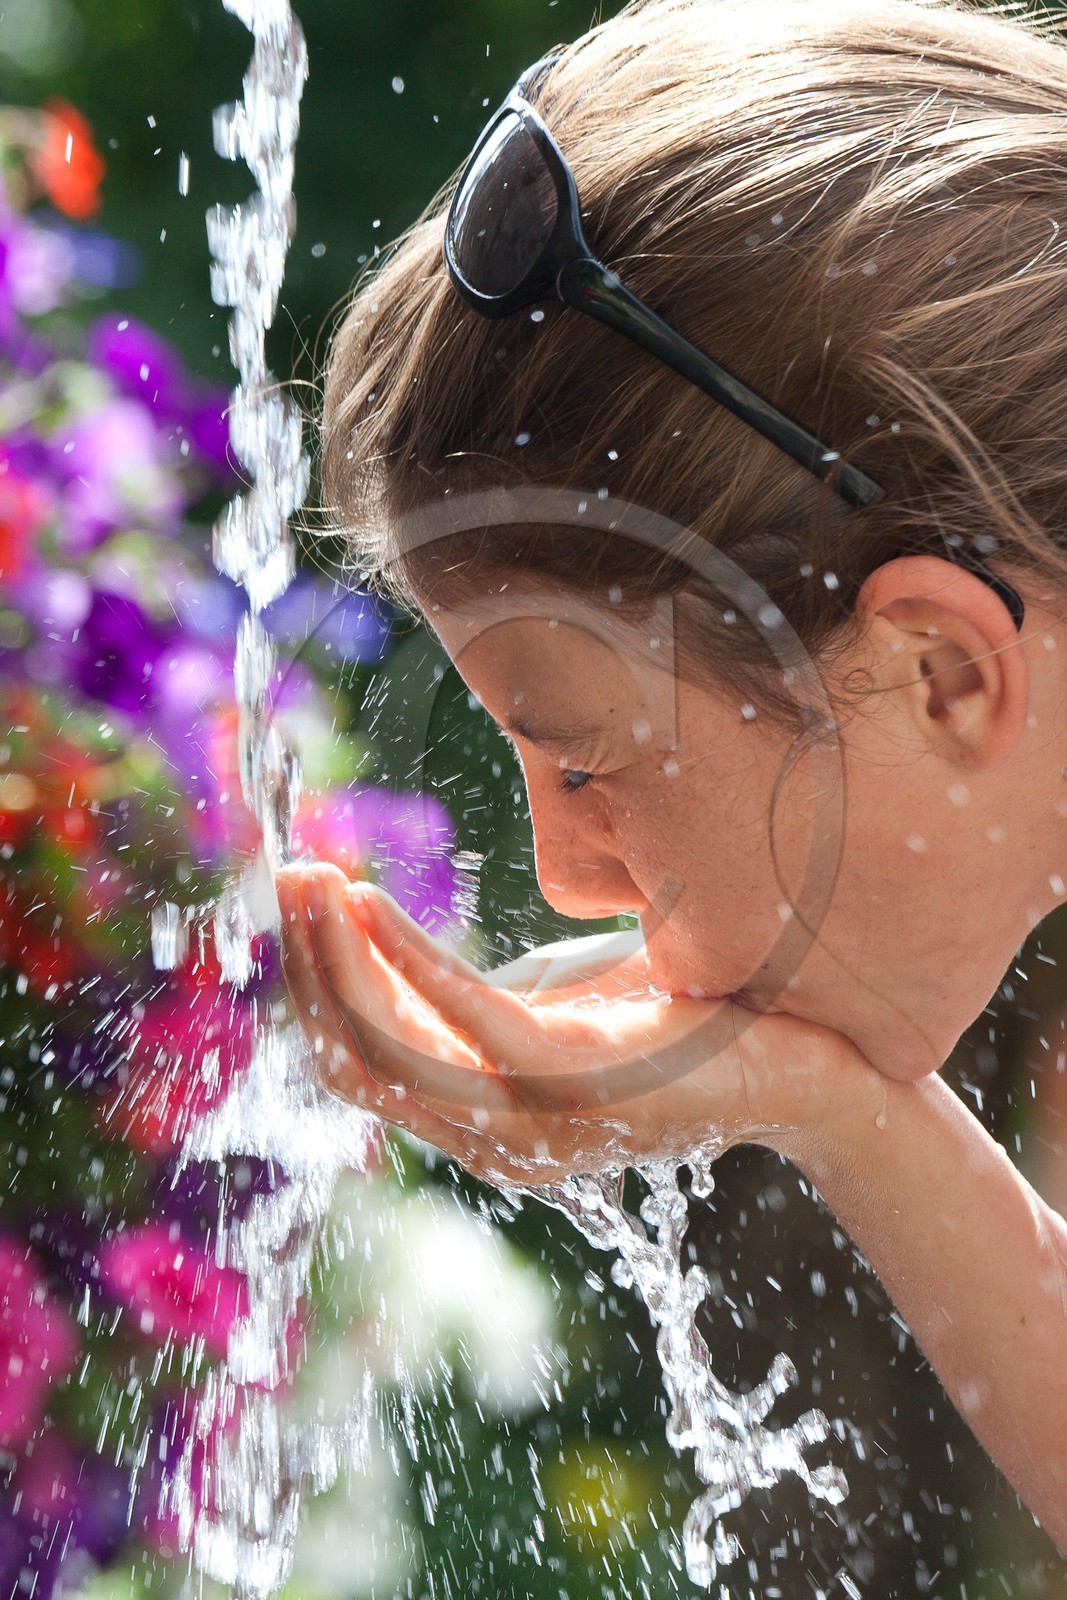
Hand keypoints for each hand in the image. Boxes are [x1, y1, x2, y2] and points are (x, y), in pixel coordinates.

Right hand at [275, 862, 872, 1186]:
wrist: (817, 1053)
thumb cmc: (683, 1015)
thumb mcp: (556, 1001)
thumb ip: (475, 999)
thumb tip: (388, 941)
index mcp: (486, 1124)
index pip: (359, 1069)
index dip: (314, 990)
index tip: (296, 904)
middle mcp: (496, 1142)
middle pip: (355, 1064)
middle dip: (307, 968)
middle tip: (287, 874)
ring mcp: (536, 1123)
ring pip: (390, 1050)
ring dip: (338, 959)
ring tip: (314, 877)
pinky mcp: (579, 1082)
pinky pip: (462, 1021)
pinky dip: (403, 959)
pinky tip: (372, 901)